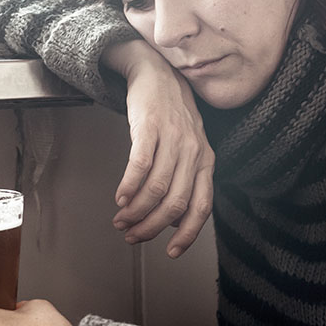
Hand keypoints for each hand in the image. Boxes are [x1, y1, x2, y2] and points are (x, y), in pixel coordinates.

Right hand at [103, 40, 214, 257]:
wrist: (157, 73)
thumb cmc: (172, 115)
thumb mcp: (189, 149)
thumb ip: (186, 182)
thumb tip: (174, 220)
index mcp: (205, 161)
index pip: (201, 207)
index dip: (186, 234)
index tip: (171, 252)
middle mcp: (193, 152)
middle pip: (174, 202)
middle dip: (151, 226)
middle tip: (132, 235)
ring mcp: (172, 138)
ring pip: (156, 188)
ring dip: (136, 211)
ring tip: (121, 219)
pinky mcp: (149, 127)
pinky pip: (140, 164)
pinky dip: (129, 186)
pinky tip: (119, 198)